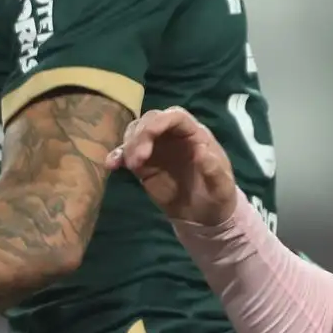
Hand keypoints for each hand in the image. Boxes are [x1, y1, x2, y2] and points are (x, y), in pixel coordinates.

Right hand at [104, 106, 237, 226]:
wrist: (204, 216)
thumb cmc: (217, 197)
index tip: (147, 135)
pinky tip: (111, 165)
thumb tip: (203, 151)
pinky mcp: (144, 164)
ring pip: (136, 132)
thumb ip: (214, 169)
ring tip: (130, 166)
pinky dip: (118, 156)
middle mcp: (173, 135)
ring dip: (128, 144)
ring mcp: (157, 148)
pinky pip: (127, 154)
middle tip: (138, 161)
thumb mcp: (222, 187)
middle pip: (151, 121)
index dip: (159, 121)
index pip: (175, 116)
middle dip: (140, 135)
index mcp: (195, 134)